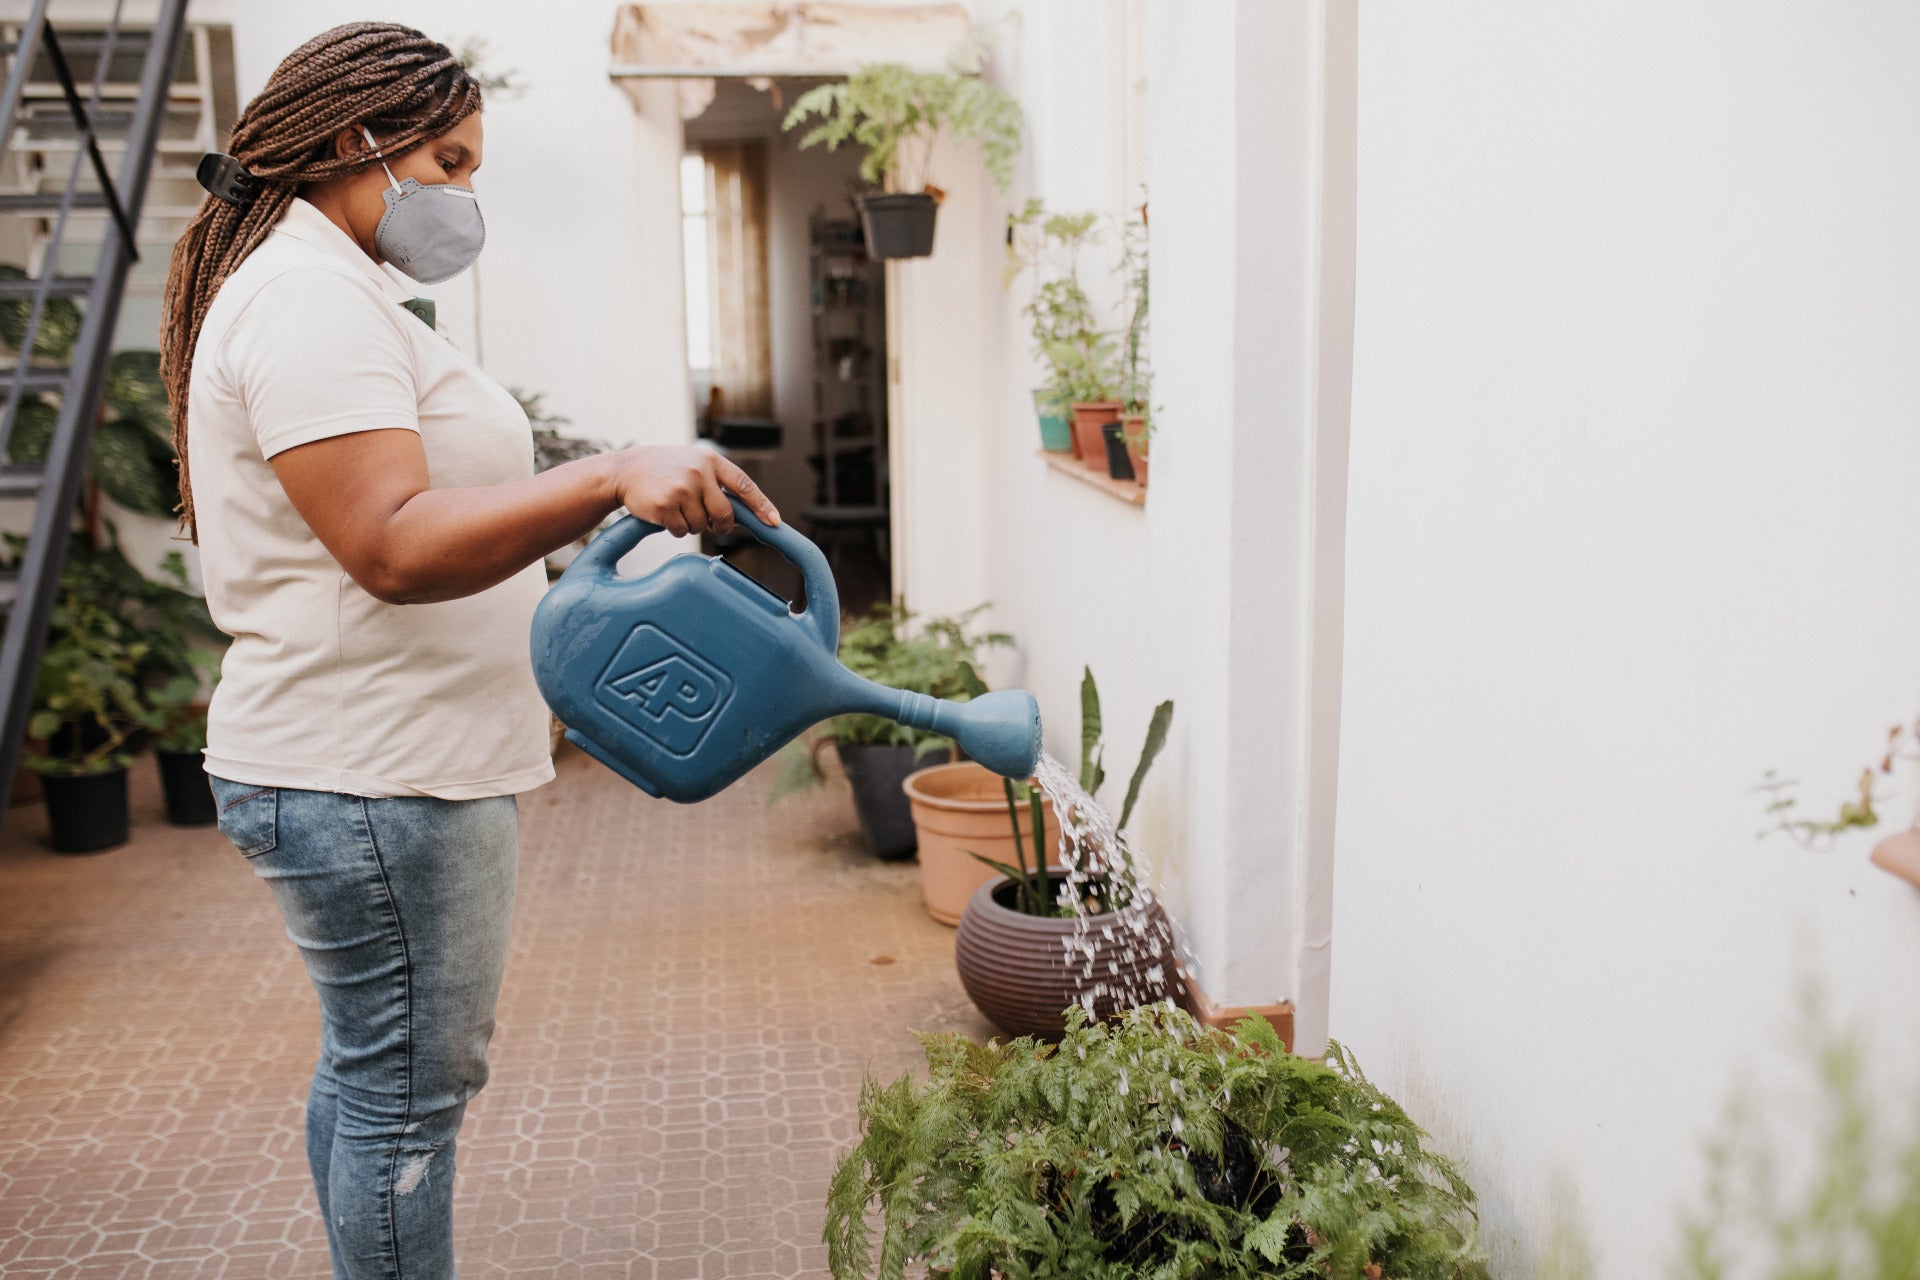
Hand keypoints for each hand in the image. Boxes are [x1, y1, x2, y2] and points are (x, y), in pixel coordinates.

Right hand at [606, 446, 780, 537]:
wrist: (625, 469)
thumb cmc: (665, 469)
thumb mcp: (694, 464)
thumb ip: (718, 483)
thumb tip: (743, 514)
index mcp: (710, 461)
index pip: (744, 485)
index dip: (761, 505)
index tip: (774, 522)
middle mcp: (699, 472)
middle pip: (725, 514)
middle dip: (720, 525)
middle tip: (709, 522)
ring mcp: (682, 488)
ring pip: (701, 525)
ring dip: (691, 524)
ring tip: (676, 506)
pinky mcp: (666, 505)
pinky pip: (682, 531)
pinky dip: (675, 528)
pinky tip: (664, 512)